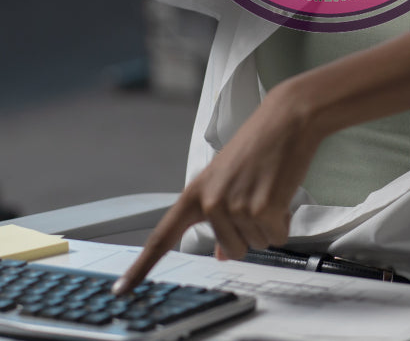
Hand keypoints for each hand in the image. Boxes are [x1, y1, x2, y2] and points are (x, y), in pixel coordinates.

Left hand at [112, 86, 322, 294]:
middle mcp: (210, 202)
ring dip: (268, 224)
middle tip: (257, 199)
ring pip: (256, 244)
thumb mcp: (228, 180)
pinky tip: (280, 195)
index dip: (140, 268)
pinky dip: (283, 222)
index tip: (122, 290)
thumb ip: (219, 218)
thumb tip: (222, 254)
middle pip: (230, 250)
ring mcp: (235, 206)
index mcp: (194, 194)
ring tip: (268, 190)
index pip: (161, 237)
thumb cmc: (259, 145)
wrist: (287, 120)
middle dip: (249, 232)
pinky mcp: (262, 209)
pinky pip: (276, 237)